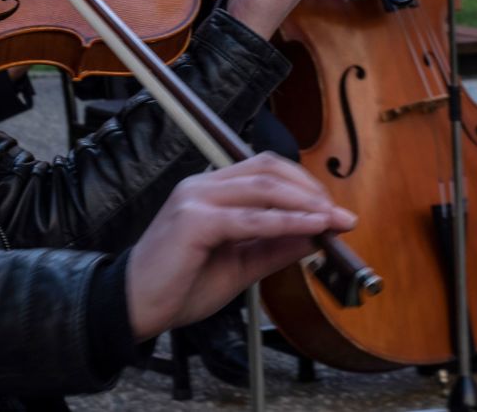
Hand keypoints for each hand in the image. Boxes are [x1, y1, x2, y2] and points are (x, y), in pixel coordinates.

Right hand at [126, 154, 355, 339]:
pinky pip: (250, 219)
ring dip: (305, 204)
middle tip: (340, 216)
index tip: (333, 211)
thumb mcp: (239, 265)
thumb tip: (314, 236)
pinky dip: (285, 222)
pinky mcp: (193, 221)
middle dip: (311, 190)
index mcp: (210, 190)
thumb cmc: (180, 285)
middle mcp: (202, 185)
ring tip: (333, 222)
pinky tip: (310, 230)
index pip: (265, 169)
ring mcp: (195, 199)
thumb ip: (273, 247)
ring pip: (263, 188)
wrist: (136, 307)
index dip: (304, 184)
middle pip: (268, 170)